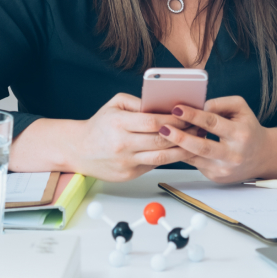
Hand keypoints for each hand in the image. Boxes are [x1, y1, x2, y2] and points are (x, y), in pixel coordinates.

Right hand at [70, 93, 193, 181]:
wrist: (78, 150)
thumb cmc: (99, 125)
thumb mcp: (115, 104)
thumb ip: (139, 102)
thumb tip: (163, 105)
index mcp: (119, 124)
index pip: (153, 121)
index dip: (174, 119)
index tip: (188, 114)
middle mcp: (122, 144)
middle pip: (161, 140)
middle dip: (183, 133)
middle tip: (198, 127)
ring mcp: (126, 162)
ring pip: (162, 157)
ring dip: (182, 149)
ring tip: (195, 141)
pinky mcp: (129, 174)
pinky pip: (154, 165)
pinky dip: (169, 158)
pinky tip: (180, 151)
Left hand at [159, 96, 276, 183]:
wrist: (262, 156)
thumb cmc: (248, 128)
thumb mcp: (241, 109)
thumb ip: (221, 103)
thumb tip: (200, 105)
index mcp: (240, 134)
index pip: (213, 123)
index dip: (194, 115)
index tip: (177, 108)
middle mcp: (233, 155)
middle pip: (202, 147)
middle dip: (180, 136)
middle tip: (163, 127)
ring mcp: (224, 169)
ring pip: (195, 158)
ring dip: (177, 147)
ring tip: (163, 135)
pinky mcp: (216, 177)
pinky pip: (195, 164)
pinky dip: (183, 154)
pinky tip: (173, 145)